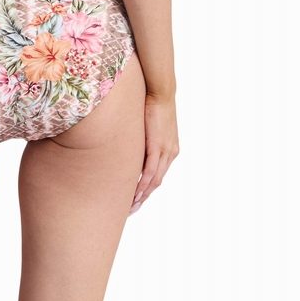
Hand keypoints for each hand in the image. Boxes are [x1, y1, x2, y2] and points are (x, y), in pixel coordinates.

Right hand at [130, 91, 178, 213]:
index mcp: (170, 149)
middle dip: (144, 197)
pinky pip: (151, 170)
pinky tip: (136, 193)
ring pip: (154, 180)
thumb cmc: (152, 102)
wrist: (160, 90)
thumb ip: (143, 136)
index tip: (137, 199)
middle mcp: (170, 152)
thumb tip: (129, 141)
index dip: (148, 188)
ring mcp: (165, 150)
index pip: (158, 174)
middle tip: (132, 210)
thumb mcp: (149, 124)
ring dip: (143, 195)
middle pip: (157, 182)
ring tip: (131, 206)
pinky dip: (143, 183)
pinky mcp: (157, 145)